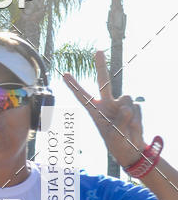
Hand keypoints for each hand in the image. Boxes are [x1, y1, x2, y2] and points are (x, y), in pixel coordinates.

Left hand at [63, 51, 144, 168]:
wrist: (131, 149)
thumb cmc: (117, 143)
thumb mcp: (115, 135)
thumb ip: (119, 121)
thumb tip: (127, 107)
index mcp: (95, 111)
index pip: (82, 96)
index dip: (74, 86)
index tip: (64, 74)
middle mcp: (107, 103)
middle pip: (104, 82)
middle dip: (101, 66)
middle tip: (98, 50)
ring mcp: (120, 104)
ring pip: (126, 99)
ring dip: (128, 115)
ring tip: (126, 127)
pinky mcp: (133, 106)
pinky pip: (136, 107)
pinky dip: (136, 119)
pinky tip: (133, 126)